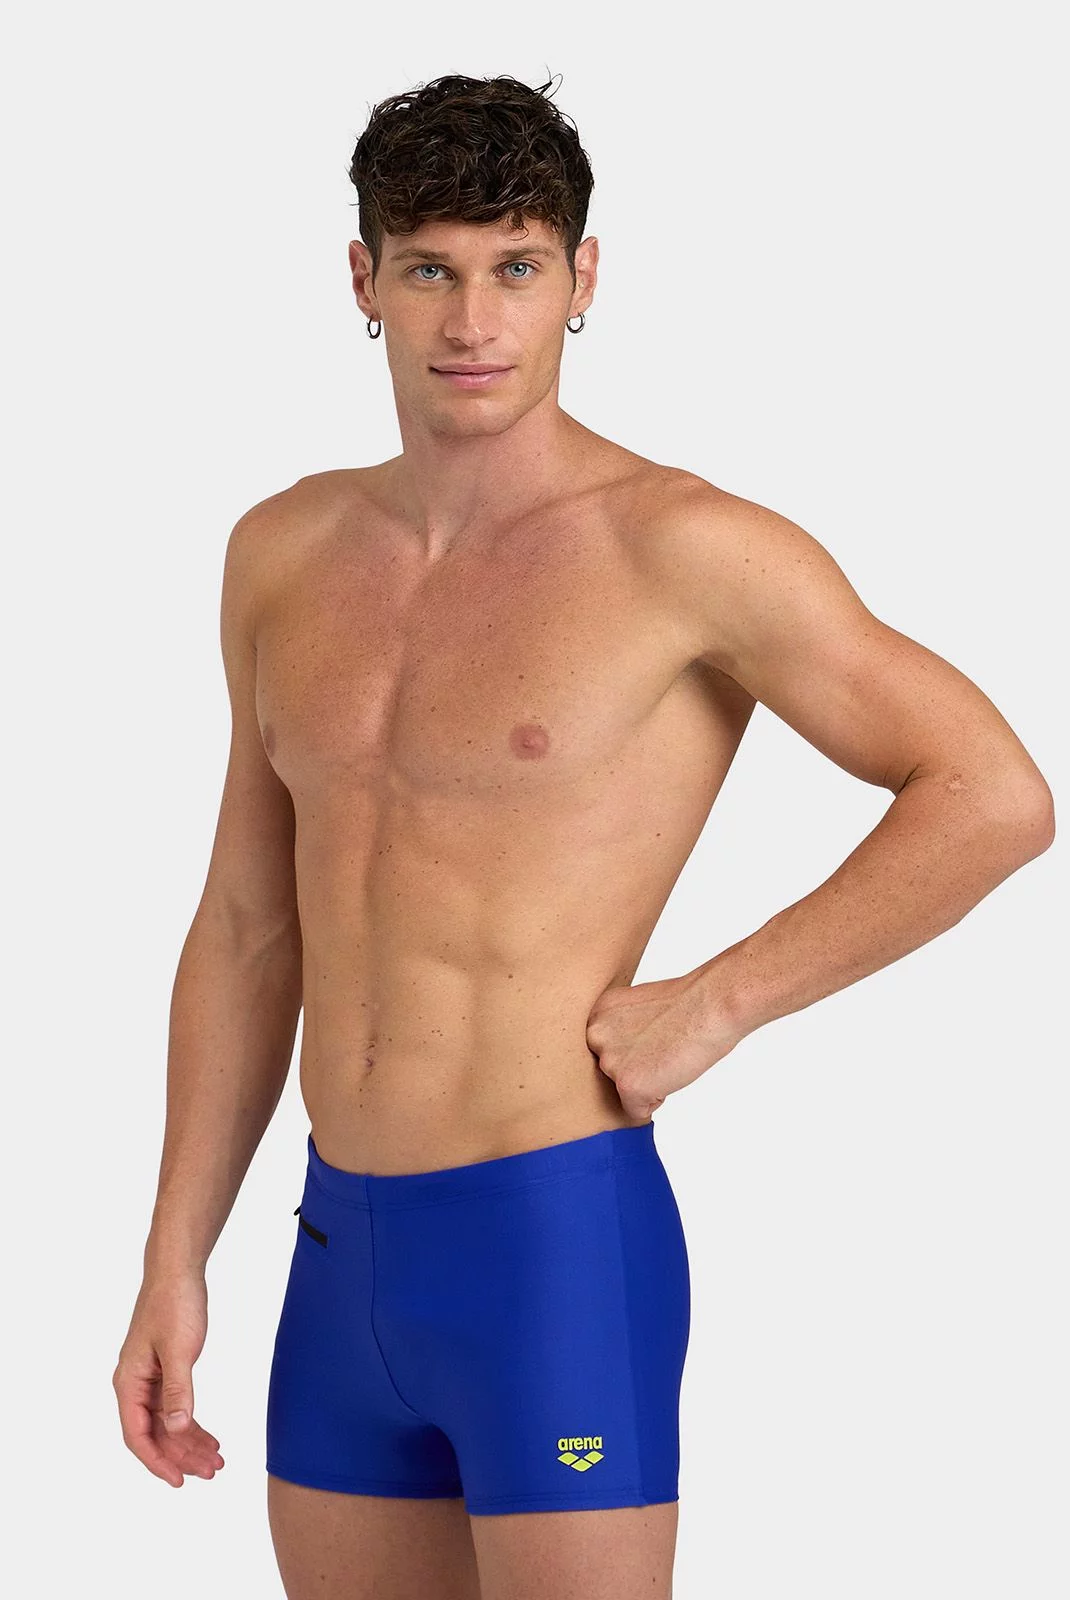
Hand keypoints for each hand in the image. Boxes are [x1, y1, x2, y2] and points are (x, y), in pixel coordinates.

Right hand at [113, 1272, 223, 1487]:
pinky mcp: (164, 1371)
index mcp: (129, 1382)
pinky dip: (191, 1423)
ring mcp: (149, 1379)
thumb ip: (179, 1391)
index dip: (157, 1462)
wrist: (178, 1272)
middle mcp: (134, 1384)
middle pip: (154, 1434)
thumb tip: (178, 1428)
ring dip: (189, 1443)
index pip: (137, 1435)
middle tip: (212, 1471)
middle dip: (182, 1455)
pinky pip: (175, 1407)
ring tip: (217, 1460)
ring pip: (167, 1423)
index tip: (180, 1481)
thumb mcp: (180, 1349)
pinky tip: (209, 1436)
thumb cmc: (175, 1305)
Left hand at [586, 969, 741, 1119]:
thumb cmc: (687, 1004)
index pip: (606, 1051)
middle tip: (662, 1046)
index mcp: (596, 1015)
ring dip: (648, 1082)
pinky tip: (671, 1071)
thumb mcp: (636, 1008)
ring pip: (625, 1092)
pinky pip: (637, 1111)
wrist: (711, 1006)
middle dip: (637, 1068)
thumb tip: (619, 1057)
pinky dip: (657, 1099)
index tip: (653, 1036)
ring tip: (668, 1055)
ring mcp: (610, 1062)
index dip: (635, 1049)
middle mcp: (595, 1037)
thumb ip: (619, 1030)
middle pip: (611, 1073)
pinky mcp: (628, 1085)